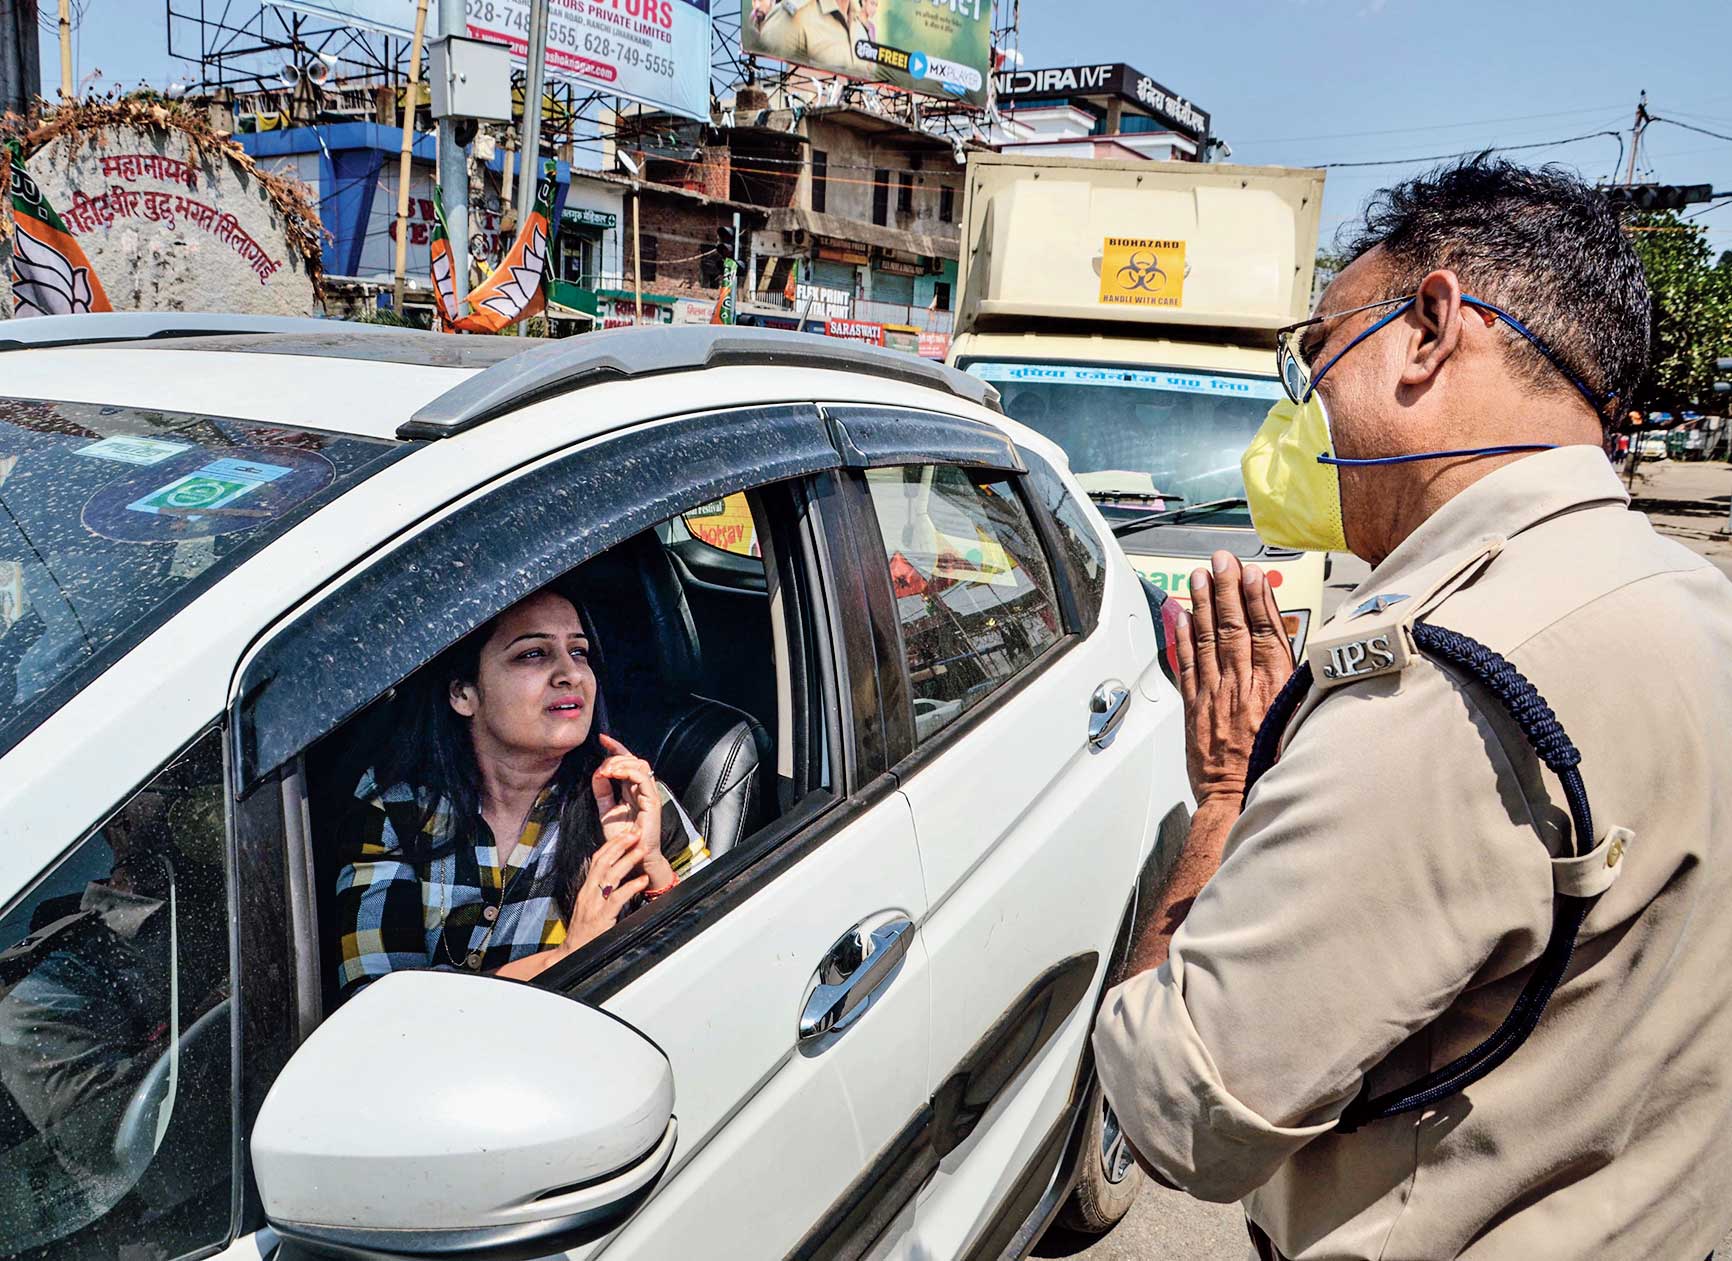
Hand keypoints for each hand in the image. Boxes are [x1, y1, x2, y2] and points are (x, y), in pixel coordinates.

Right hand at [564, 828, 652, 951]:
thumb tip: (617, 875)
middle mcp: (588, 893)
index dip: (611, 844)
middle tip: (635, 833)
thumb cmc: (584, 931)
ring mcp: (594, 904)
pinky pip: (617, 898)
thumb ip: (601, 890)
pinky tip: (643, 881)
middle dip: (619, 845)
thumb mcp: (590, 905)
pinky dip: (631, 887)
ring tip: (642, 850)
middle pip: (603, 862)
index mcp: (586, 888)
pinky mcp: (601, 918)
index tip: (625, 833)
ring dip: (627, 861)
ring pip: (610, 876)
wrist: (570, 954)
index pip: (597, 859)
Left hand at [592, 734, 675, 891]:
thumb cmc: (622, 840)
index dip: (616, 748)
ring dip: (621, 762)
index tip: (602, 739)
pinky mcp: (652, 801)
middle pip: (634, 760)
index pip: (627, 763)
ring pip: (640, 764)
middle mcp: (642, 790)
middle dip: (616, 755)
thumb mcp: (606, 811)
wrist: (631, 859)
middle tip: (602, 762)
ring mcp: (649, 794)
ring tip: (606, 769)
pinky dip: (628, 771)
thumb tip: (598, 773)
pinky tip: (614, 773)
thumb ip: (602, 792)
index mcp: (632, 791)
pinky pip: (643, 778)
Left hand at [1174, 552, 1294, 806]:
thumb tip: (1289, 653)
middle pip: (1234, 628)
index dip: (1256, 600)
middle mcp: (1244, 688)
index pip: (1265, 633)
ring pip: (1208, 640)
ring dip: (1203, 604)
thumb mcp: (1298, 723)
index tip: (1251, 574)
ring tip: (1199, 575)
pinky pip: (1186, 665)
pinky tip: (1179, 615)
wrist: (1239, 802)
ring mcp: (1215, 696)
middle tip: (1221, 560)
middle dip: (1227, 589)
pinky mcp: (1194, 709)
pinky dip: (1182, 638)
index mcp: (1276, 690)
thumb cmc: (1274, 769)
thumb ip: (1292, 685)